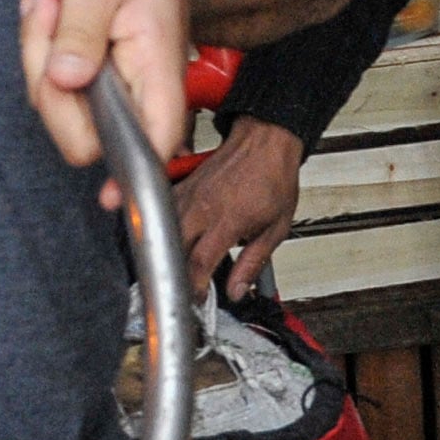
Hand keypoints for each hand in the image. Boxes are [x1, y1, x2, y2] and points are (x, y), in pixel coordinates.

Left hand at [20, 0, 198, 194]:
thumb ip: (82, 28)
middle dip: (48, 84)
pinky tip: (50, 15)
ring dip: (38, 56)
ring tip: (54, 2)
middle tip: (50, 15)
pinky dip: (38, 53)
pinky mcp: (87, 89)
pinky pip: (48, 92)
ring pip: (58, 112)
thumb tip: (67, 79)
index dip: (132, 175)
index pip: (154, 141)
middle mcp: (137, 95)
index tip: (109, 197)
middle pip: (84, 137)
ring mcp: (111, 96)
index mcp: (157, 72)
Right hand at [176, 120, 308, 298]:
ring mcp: (189, 195)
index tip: (197, 300)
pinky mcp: (182, 185)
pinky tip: (172, 239)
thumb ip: (253, 263)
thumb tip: (238, 291)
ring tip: (177, 268)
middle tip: (184, 289)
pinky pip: (164, 212)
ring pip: (163, 231)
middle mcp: (202, 208)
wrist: (266, 139)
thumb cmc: (274, 177)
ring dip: (168, 252)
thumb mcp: (276, 228)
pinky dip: (165, 229)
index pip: (199, 263)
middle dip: (175, 273)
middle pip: (173, 250)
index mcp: (227, 220)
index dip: (194, 287)